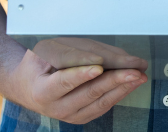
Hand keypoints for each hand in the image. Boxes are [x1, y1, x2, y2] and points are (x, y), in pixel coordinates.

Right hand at [11, 38, 147, 123]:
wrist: (29, 86)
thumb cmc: (39, 63)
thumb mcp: (48, 51)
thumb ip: (74, 53)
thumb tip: (102, 58)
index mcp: (42, 90)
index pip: (63, 82)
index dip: (82, 74)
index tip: (98, 67)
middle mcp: (56, 108)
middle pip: (88, 94)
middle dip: (114, 81)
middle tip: (133, 70)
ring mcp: (70, 116)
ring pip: (100, 103)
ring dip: (122, 88)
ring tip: (139, 75)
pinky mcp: (82, 117)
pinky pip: (103, 106)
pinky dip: (119, 93)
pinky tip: (131, 82)